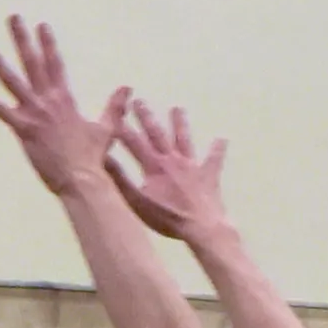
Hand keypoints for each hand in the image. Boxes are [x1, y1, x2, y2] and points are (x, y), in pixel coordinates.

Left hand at [0, 16, 131, 200]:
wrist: (81, 179)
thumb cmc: (92, 159)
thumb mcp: (106, 129)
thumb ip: (114, 107)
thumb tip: (127, 87)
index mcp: (64, 99)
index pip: (55, 64)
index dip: (48, 43)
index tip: (41, 25)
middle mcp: (47, 101)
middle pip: (32, 62)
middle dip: (22, 39)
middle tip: (13, 17)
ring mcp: (33, 113)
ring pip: (11, 80)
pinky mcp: (23, 129)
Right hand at [112, 96, 229, 245]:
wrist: (200, 226)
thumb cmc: (167, 217)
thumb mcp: (137, 201)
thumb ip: (121, 179)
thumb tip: (105, 160)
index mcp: (154, 166)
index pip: (134, 142)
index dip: (123, 128)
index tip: (115, 113)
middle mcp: (172, 160)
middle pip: (157, 133)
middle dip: (147, 117)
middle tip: (139, 101)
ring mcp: (191, 165)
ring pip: (184, 139)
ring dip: (180, 123)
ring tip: (177, 108)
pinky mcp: (208, 175)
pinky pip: (214, 159)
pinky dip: (217, 149)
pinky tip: (222, 139)